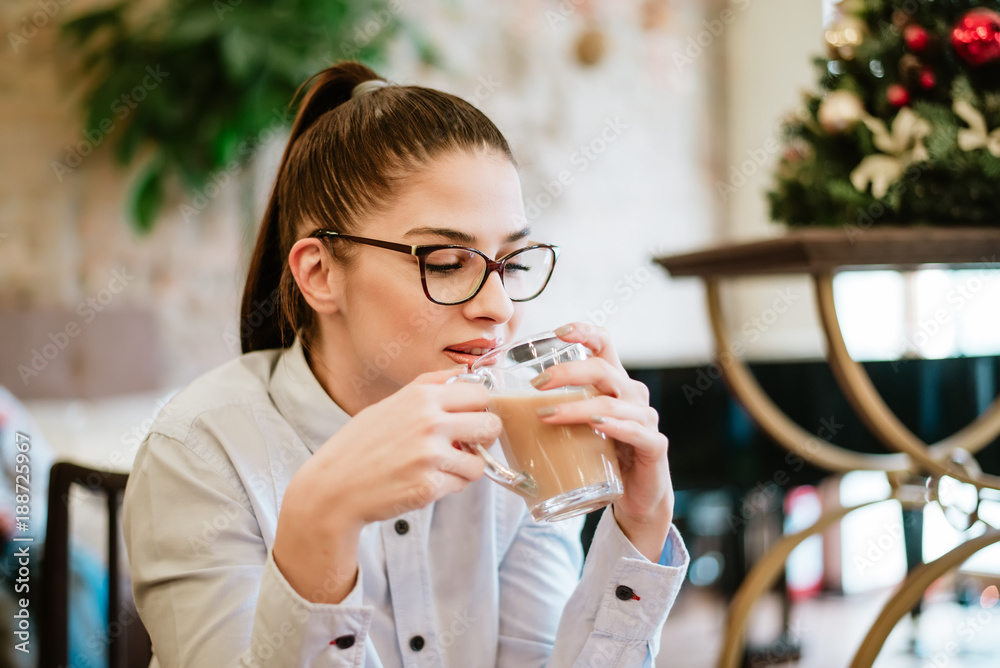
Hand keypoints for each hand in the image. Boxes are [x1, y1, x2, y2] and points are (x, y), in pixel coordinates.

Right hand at [273, 367, 500, 602]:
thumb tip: (464, 373)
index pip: (481, 394)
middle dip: (483, 437)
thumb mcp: (389, 404)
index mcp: (421, 397)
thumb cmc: (359, 446)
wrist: (333, 489)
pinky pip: (461, 485)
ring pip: (480, 461)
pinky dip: (449, 486)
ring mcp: (431, 455)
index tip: (471, 418)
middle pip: (491, 424)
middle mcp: (430, 421)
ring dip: (465, 467)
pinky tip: (425, 481)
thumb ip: (428, 387)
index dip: (479, 408)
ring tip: (440, 466)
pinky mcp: (430, 486)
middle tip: (466, 444)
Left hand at [532, 322, 673, 561]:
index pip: (605, 345)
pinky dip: (615, 426)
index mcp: (614, 383)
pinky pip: (636, 431)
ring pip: (611, 402)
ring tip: (548, 415)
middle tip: (536, 384)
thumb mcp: (577, 428)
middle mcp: (633, 395)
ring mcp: (646, 420)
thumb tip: (500, 410)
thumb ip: (553, 412)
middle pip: (603, 369)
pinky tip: (598, 424)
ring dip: (577, 407)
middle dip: (567, 373)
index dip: (585, 332)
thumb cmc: (602, 457)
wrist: (636, 497)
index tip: (559, 332)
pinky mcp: (654, 447)